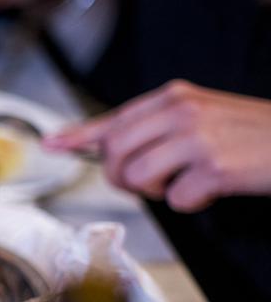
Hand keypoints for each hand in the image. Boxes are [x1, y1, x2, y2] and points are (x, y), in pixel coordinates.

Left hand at [46, 81, 270, 211]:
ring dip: (157, 191)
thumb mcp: (202, 118)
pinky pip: (175, 199)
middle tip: (151, 183)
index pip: (114, 119)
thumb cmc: (252, 135)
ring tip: (188, 181)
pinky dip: (192, 204)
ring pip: (136, 177)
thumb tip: (107, 146)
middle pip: (115, 154)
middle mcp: (181, 112)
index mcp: (174, 97)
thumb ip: (157, 128)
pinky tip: (213, 189)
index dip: (79, 135)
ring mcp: (196, 138)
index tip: (52, 144)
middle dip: (123, 179)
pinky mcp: (213, 167)